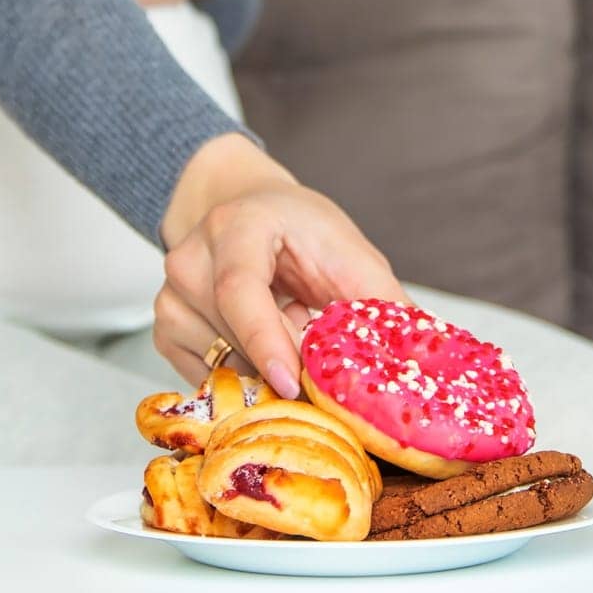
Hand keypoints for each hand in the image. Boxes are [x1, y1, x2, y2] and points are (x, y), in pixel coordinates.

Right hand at [156, 134, 414, 397]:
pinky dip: (241, 372)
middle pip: (231, 335)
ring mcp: (171, 292)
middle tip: (320, 364)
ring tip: (288, 330)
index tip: (293, 383)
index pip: (239, 289)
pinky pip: (205, 374)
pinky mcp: (166, 326)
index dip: (267, 341)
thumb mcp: (351, 255)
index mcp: (238, 225)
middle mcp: (192, 255)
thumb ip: (382, 307)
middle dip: (282, 363)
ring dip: (263, 367)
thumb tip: (426, 363)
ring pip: (219, 362)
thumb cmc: (302, 231)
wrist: (251, 210)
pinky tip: (262, 343)